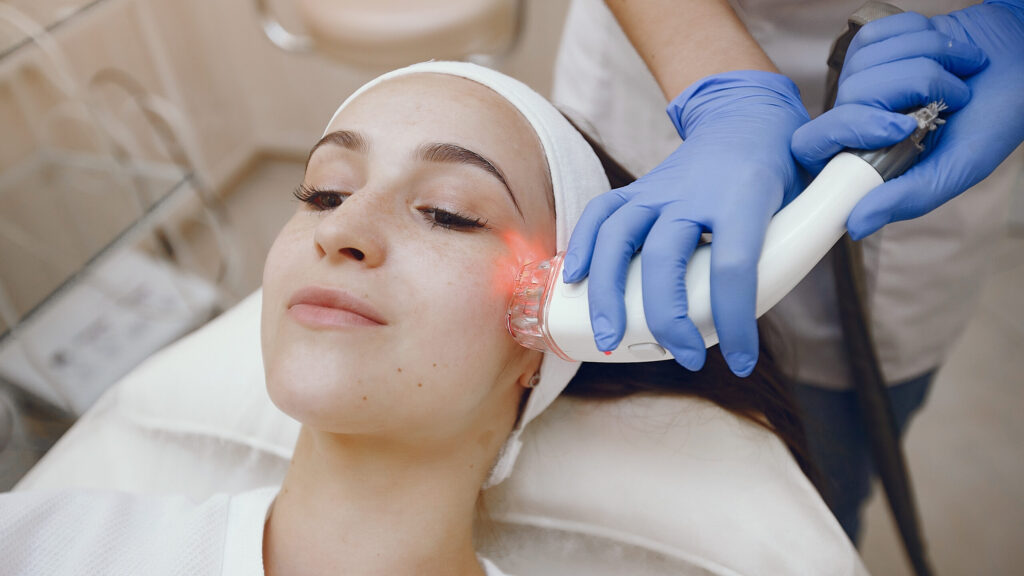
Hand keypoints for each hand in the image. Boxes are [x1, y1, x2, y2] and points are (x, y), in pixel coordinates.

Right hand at [562, 71, 808, 375]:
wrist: (746, 118)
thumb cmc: (775, 171)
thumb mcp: (798, 207)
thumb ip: (781, 259)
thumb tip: (756, 324)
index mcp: (743, 197)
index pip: (733, 267)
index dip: (734, 320)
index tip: (740, 360)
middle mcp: (693, 191)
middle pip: (664, 258)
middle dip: (666, 318)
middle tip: (681, 357)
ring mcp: (658, 189)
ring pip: (619, 237)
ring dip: (607, 292)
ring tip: (609, 338)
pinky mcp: (637, 190)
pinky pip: (600, 214)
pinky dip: (583, 247)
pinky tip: (574, 281)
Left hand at [792, 3, 1023, 239]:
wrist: (1020, 61)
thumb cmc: (993, 119)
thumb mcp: (959, 166)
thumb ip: (908, 196)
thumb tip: (854, 225)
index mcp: (862, 154)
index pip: (808, 145)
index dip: (848, 130)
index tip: (900, 127)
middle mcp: (854, 116)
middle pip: (850, 97)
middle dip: (912, 88)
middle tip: (948, 101)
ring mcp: (860, 76)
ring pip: (865, 62)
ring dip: (926, 63)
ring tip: (954, 79)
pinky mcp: (872, 42)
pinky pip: (877, 33)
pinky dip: (920, 38)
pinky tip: (942, 53)